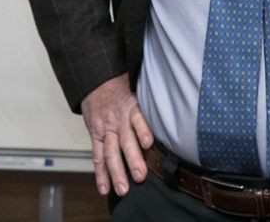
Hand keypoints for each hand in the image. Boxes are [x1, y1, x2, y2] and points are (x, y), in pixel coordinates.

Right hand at [80, 73, 153, 195]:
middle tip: (140, 176)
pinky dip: (100, 173)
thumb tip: (174, 122)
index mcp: (131, 108)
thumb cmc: (121, 90)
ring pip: (110, 152)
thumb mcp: (138, 93)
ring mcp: (105, 129)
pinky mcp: (95, 135)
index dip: (142, 131)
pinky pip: (97, 156)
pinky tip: (104, 187)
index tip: (149, 143)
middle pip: (125, 141)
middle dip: (132, 160)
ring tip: (123, 189)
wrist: (96, 81)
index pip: (138, 120)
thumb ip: (150, 110)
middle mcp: (118, 120)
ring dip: (116, 172)